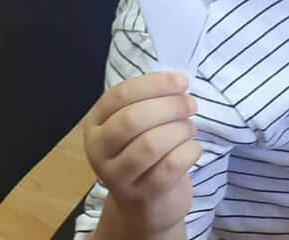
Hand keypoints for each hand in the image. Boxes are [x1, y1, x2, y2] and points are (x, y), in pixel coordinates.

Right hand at [83, 71, 200, 237]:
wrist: (143, 207)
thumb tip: (177, 81)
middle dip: (170, 106)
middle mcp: (99, 150)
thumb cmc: (143, 154)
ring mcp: (118, 177)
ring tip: (189, 129)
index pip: (120, 95)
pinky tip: (193, 148)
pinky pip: (171, 166)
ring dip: (180, 129)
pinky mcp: (143, 196)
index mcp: (95, 124)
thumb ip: (149, 101)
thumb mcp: (137, 126)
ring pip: (151, 144)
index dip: (154, 84)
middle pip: (133, 119)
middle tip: (190, 105)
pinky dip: (190, 150)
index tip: (182, 81)